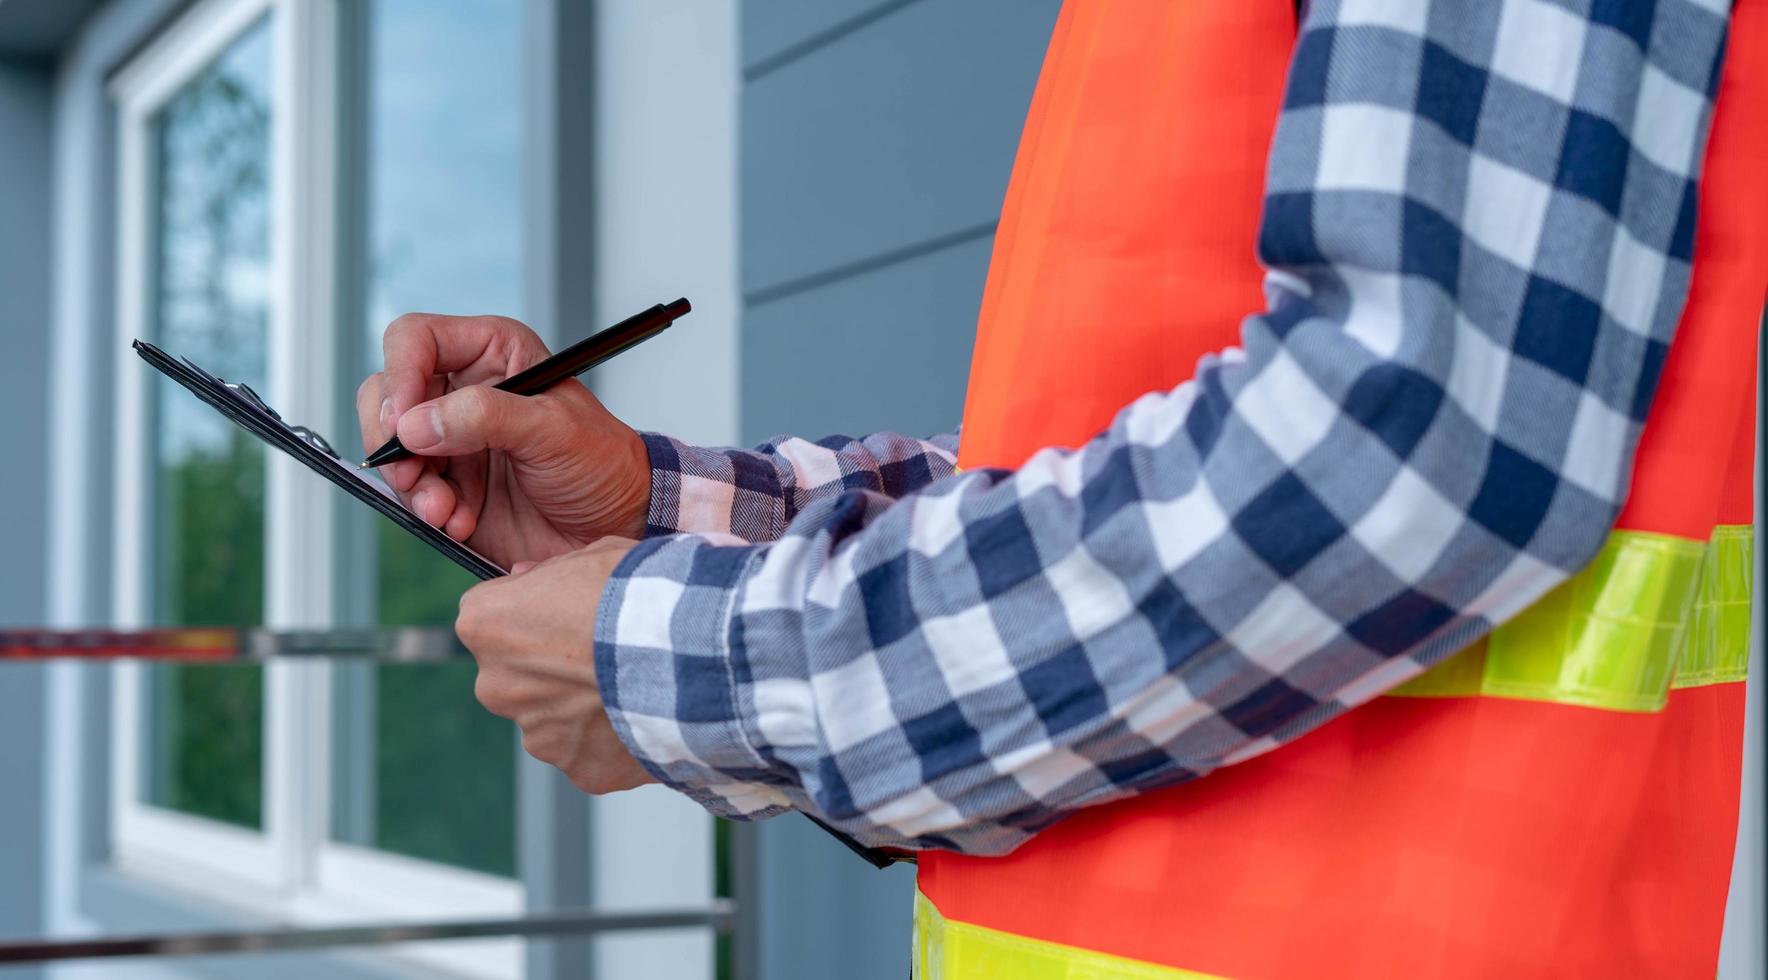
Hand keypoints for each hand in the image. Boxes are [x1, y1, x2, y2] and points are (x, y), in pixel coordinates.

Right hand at [356, 313, 650, 569]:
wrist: (617, 524)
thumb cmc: (601, 463)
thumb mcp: (553, 429)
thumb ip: (485, 417)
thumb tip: (415, 424)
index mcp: (492, 353)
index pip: (416, 340)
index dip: (401, 374)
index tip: (404, 423)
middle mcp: (464, 390)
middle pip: (387, 394)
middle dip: (392, 438)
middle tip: (412, 473)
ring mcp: (452, 438)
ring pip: (390, 447)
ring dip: (410, 483)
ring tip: (445, 510)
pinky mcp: (449, 482)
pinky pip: (410, 490)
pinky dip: (426, 509)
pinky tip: (460, 521)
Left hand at [456, 538, 654, 794]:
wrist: (692, 652)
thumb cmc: (640, 593)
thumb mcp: (593, 555)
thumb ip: (550, 573)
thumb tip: (527, 579)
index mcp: (486, 624)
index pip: (488, 617)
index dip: (530, 613)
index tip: (565, 612)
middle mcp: (496, 685)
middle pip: (515, 676)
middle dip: (549, 667)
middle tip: (602, 652)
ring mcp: (537, 734)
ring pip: (553, 718)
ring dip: (582, 706)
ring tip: (633, 685)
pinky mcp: (578, 768)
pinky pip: (590, 751)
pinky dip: (612, 739)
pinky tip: (645, 715)